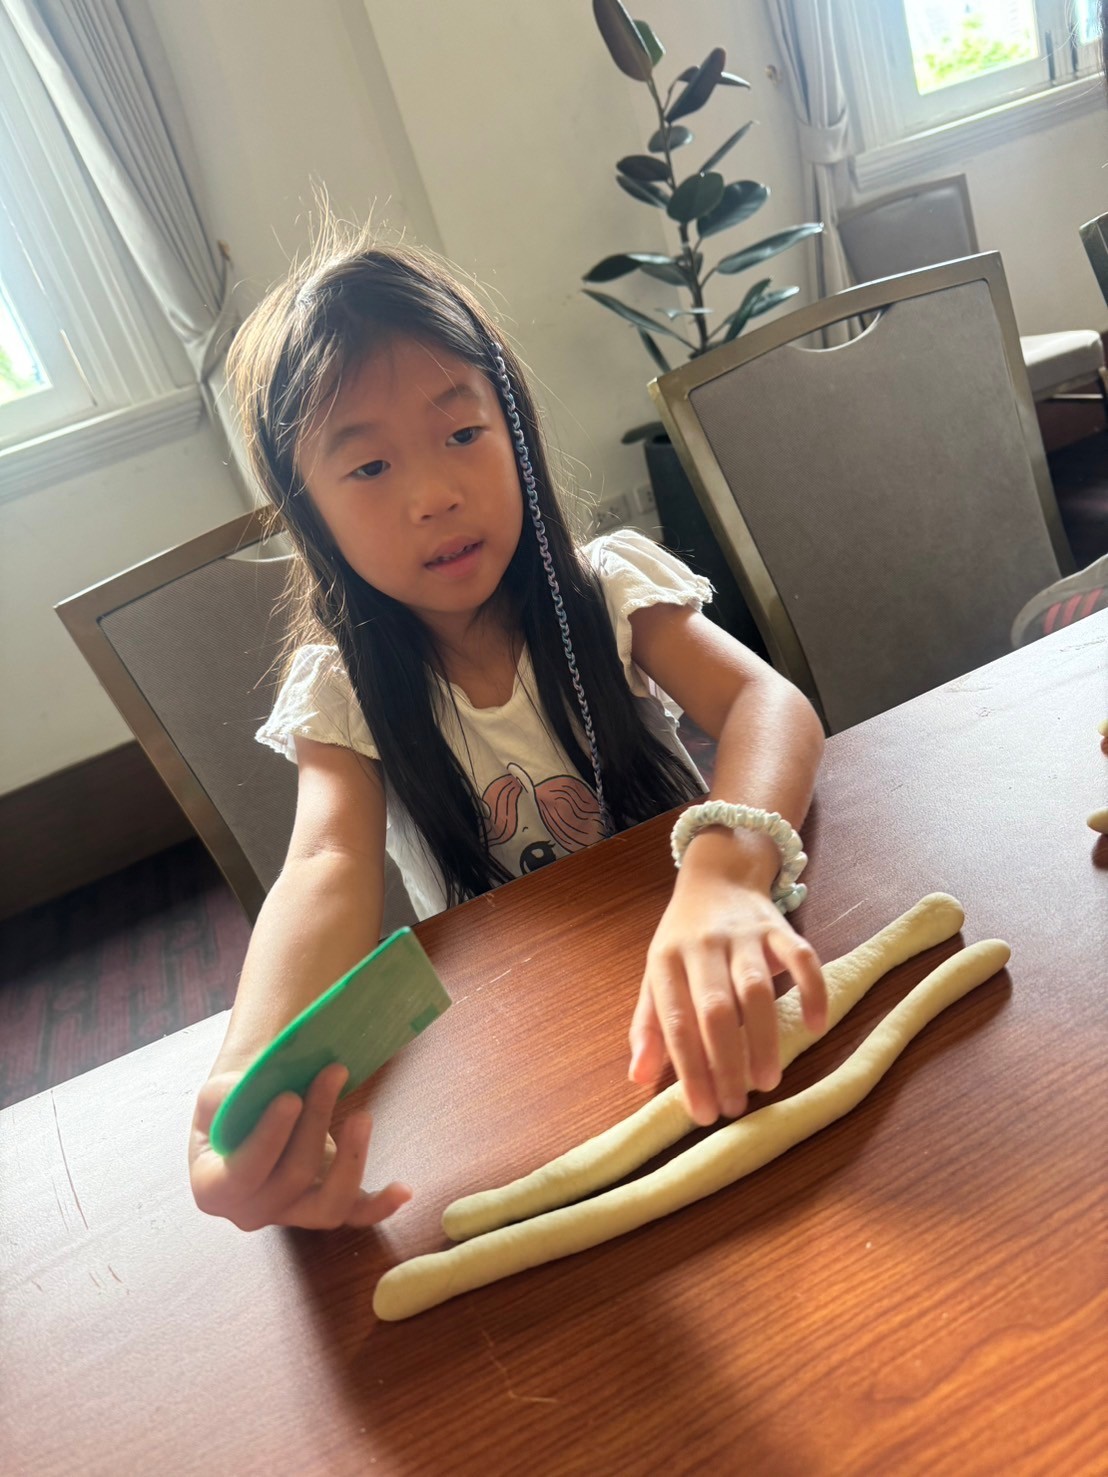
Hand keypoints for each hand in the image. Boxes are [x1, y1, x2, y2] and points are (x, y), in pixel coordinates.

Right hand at [189, 1062, 410, 1231]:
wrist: (254, 1116)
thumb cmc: (233, 1106)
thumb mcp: (217, 1096)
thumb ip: (226, 1097)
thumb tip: (248, 1093)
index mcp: (214, 1188)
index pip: (243, 1173)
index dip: (269, 1138)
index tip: (291, 1097)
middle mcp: (251, 1212)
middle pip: (292, 1178)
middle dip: (316, 1122)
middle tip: (333, 1073)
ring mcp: (293, 1214)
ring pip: (328, 1206)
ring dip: (351, 1159)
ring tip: (363, 1115)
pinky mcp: (327, 1207)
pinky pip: (356, 1215)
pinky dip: (381, 1205)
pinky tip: (404, 1189)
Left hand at [628, 863, 826, 1126]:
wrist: (717, 873)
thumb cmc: (684, 937)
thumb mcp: (656, 974)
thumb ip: (650, 1025)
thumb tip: (638, 1077)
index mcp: (666, 961)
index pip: (675, 1022)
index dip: (689, 1069)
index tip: (702, 1112)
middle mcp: (703, 946)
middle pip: (715, 1010)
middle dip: (725, 1062)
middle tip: (736, 1105)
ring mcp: (743, 934)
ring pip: (755, 989)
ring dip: (763, 1038)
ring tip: (767, 1081)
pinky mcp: (778, 925)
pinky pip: (800, 957)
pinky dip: (811, 990)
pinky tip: (816, 1026)